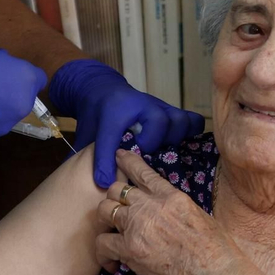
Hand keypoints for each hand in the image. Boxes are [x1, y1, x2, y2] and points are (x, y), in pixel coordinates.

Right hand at [0, 43, 46, 145]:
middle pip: (20, 101)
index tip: (8, 74)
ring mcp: (2, 127)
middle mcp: (21, 107)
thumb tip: (0, 69)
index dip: (22, 76)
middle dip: (8, 96)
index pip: (38, 79)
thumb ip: (1, 64)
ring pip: (3, 118)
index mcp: (25, 81)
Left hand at [46, 59, 204, 185]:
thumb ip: (84, 156)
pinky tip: (179, 147)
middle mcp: (140, 104)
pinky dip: (190, 134)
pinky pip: (191, 121)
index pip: (110, 136)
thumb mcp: (86, 133)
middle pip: (159, 122)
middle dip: (152, 144)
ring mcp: (158, 106)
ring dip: (173, 140)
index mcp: (113, 110)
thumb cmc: (96, 115)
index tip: (104, 180)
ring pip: (178, 121)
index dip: (106, 160)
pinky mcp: (171, 111)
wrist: (102, 89)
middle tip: (143, 156)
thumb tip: (82, 186)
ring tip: (162, 152)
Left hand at [94, 151, 242, 274]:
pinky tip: (112, 263)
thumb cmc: (217, 252)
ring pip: (104, 210)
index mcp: (171, 196)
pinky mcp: (130, 250)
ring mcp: (137, 226)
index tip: (118, 157)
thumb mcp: (200, 217)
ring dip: (105, 223)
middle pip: (116, 190)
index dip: (127, 162)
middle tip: (116, 213)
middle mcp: (150, 206)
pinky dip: (103, 253)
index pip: (142, 172)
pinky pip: (102, 243)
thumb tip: (167, 213)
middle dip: (113, 199)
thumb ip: (177, 209)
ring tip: (111, 236)